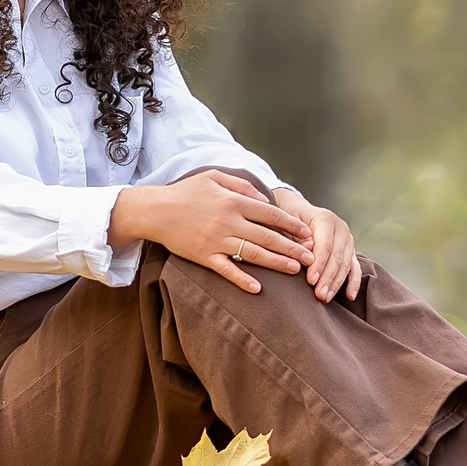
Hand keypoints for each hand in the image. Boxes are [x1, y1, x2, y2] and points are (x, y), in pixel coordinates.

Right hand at [110, 171, 311, 294]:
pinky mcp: (204, 256)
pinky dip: (242, 280)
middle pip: (267, 237)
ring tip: (294, 269)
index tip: (307, 234)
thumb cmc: (186, 192)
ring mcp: (217, 241)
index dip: (292, 225)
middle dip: (292, 247)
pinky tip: (258, 288)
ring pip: (253, 254)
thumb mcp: (214, 177)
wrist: (156, 210)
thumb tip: (264, 197)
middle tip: (311, 257)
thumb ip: (241, 185)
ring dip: (276, 263)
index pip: (271, 214)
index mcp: (234, 201)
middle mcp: (229, 221)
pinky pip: (227, 270)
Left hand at [275, 188, 362, 301]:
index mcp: (326, 219)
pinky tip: (350, 296)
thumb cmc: (290, 218)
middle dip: (328, 278)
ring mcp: (348, 239)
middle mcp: (341, 228)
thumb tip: (308, 250)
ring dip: (337, 283)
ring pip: (346, 264)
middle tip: (319, 295)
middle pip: (337, 257)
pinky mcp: (350, 250)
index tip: (311, 281)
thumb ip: (298, 237)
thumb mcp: (288, 222)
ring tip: (326, 298)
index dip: (319, 264)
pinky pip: (355, 267)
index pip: (325, 245)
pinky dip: (353, 282)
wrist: (299, 210)